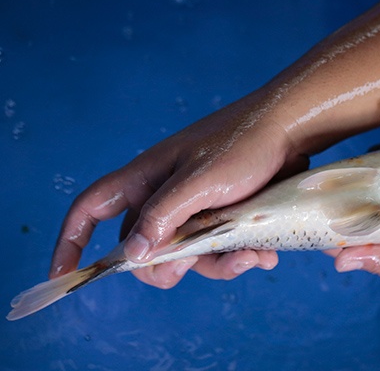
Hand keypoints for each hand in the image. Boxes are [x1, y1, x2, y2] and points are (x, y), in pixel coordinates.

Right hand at [50, 96, 307, 287]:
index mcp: (145, 179)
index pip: (92, 209)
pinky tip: (263, 253)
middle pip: (144, 247)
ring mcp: (194, 207)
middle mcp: (164, 196)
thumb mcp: (200, 179)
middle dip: (167, 266)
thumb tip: (133, 255)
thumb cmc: (242, 143)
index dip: (72, 241)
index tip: (64, 275)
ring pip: (188, 254)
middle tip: (192, 263)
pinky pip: (219, 249)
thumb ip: (164, 215)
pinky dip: (238, 256)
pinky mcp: (222, 215)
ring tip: (251, 257)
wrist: (290, 130)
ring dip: (217, 264)